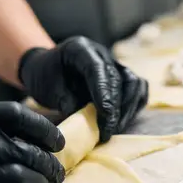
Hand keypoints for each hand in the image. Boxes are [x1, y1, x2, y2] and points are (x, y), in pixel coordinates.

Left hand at [19, 36, 147, 141]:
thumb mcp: (47, 89)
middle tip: (106, 133)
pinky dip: (134, 105)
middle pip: (118, 79)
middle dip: (114, 109)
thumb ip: (66, 101)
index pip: (97, 68)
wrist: (47, 69)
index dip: (104, 92)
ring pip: (134, 83)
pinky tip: (123, 120)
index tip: (105, 115)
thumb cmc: (45, 78)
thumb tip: (87, 121)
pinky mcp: (122, 76)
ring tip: (114, 129)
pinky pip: (138, 88)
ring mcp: (115, 63)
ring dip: (127, 109)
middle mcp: (102, 53)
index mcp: (80, 49)